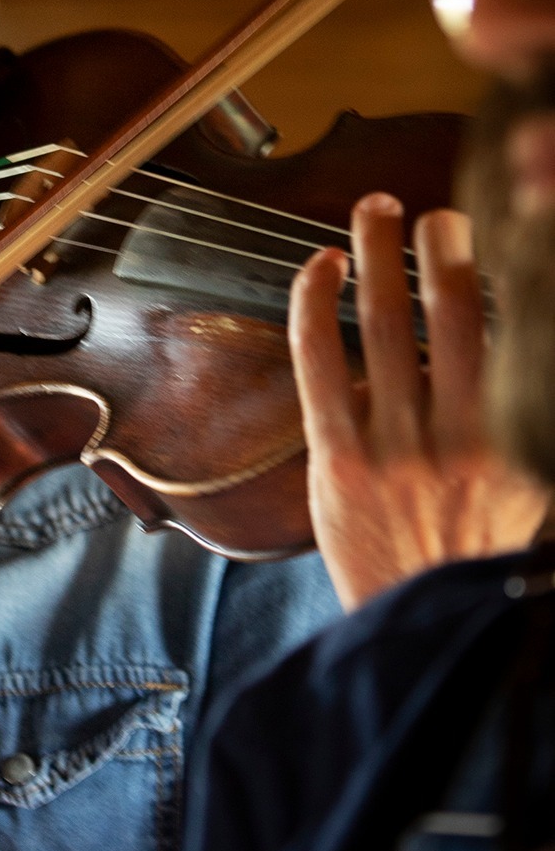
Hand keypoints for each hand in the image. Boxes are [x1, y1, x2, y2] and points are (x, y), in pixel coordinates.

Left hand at [288, 194, 547, 609]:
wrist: (436, 643)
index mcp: (522, 437)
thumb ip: (530, 423)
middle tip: (437, 208)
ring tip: (378, 208)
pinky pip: (321, 364)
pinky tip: (322, 266)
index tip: (507, 225)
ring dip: (381, 252)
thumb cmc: (491, 563)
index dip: (509, 267)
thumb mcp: (538, 491)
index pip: (519, 327)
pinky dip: (317, 305)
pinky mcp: (340, 464)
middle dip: (446, 242)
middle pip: (456, 306)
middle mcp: (468, 434)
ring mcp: (400, 447)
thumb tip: (528, 349)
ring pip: (388, 323)